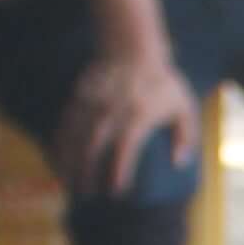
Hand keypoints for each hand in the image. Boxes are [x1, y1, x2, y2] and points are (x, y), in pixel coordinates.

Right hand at [58, 41, 199, 202]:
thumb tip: (179, 165)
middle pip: (93, 144)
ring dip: (68, 161)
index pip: (125, 146)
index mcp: (140, 112)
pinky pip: (65, 123)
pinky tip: (57, 162)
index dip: (119, 170)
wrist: (133, 48)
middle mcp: (113, 108)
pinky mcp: (79, 96)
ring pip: (74, 135)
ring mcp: (94, 101)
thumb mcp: (184, 107)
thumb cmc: (163, 84)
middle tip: (86, 195)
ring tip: (67, 185)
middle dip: (86, 172)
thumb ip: (186, 137)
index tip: (116, 192)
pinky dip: (59, 144)